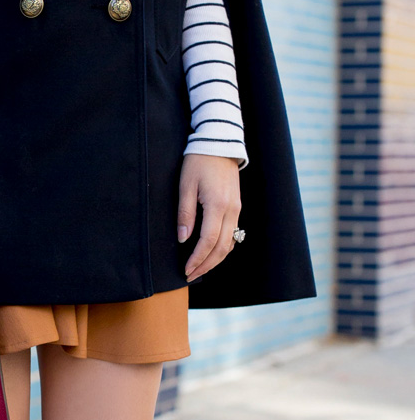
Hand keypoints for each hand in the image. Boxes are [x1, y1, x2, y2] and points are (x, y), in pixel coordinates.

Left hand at [177, 154, 241, 282]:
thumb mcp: (185, 185)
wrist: (219, 143)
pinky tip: (211, 254)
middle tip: (190, 276)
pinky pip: (232, 234)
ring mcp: (237, 209)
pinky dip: (222, 248)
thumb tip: (183, 238)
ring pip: (230, 243)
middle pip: (222, 247)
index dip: (197, 258)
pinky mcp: (237, 207)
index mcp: (217, 205)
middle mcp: (231, 210)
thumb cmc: (198, 161)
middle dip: (206, 265)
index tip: (186, 270)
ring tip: (199, 269)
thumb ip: (184, 213)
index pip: (208, 241)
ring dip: (215, 259)